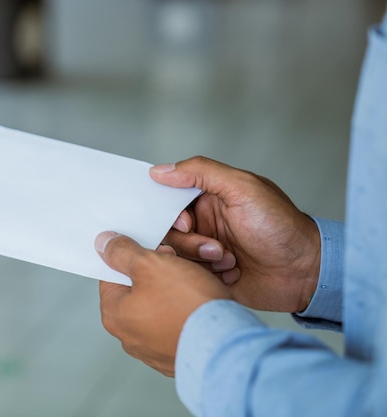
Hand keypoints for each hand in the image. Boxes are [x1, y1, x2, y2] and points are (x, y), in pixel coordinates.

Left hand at [96, 231, 230, 376]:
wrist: (227, 344)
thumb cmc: (188, 305)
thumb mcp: (150, 264)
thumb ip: (122, 252)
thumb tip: (103, 244)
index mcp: (115, 315)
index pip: (114, 274)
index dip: (136, 256)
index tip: (156, 252)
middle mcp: (130, 336)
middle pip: (139, 289)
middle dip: (161, 272)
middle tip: (180, 266)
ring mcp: (154, 349)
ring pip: (162, 305)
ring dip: (178, 290)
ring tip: (197, 284)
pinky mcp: (178, 355)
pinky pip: (180, 324)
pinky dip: (190, 311)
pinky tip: (203, 305)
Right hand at [151, 156, 320, 312]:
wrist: (303, 272)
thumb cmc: (280, 226)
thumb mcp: (242, 188)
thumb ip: (201, 172)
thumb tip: (160, 171)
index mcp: (209, 197)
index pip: (169, 199)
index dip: (170, 213)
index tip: (186, 224)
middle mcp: (204, 222)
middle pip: (169, 231)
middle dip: (190, 242)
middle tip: (216, 248)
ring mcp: (206, 249)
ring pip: (177, 255)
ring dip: (202, 260)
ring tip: (229, 261)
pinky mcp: (209, 274)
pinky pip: (188, 275)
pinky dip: (207, 276)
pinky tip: (231, 274)